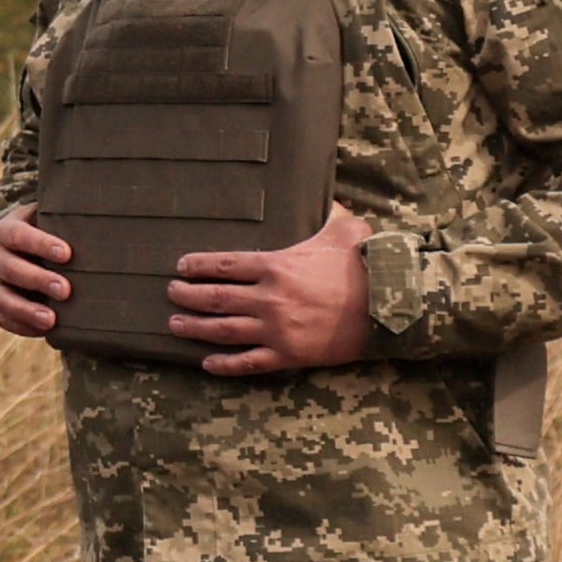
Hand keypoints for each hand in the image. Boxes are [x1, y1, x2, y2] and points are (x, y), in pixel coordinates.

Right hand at [0, 204, 75, 341]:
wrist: (6, 248)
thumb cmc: (38, 232)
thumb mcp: (43, 219)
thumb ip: (63, 216)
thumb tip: (105, 212)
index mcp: (5, 231)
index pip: (20, 236)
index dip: (41, 244)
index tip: (67, 254)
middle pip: (12, 268)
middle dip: (38, 280)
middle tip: (66, 290)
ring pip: (2, 298)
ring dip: (26, 310)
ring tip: (51, 320)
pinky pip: (3, 318)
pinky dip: (22, 325)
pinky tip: (45, 331)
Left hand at [171, 206, 377, 375]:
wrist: (390, 307)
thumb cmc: (366, 266)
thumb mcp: (345, 230)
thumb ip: (328, 214)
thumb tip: (327, 197)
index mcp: (276, 266)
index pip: (223, 265)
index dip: (197, 266)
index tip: (181, 266)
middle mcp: (268, 298)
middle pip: (214, 297)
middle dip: (187, 296)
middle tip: (171, 293)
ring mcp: (276, 329)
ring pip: (223, 330)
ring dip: (195, 328)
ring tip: (175, 325)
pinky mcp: (289, 355)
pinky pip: (248, 362)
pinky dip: (225, 364)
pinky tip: (207, 363)